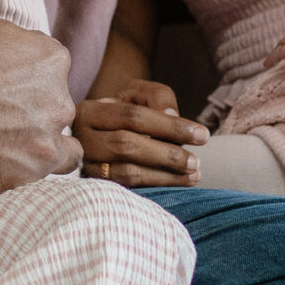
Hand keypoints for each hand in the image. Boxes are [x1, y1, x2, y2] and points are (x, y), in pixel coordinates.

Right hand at [0, 7, 79, 203]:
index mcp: (47, 57)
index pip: (47, 65)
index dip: (22, 73)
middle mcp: (56, 98)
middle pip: (52, 102)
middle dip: (30, 107)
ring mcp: (44, 141)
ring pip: (58, 141)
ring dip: (38, 139)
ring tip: (4, 142)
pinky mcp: (26, 176)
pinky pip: (47, 172)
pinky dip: (33, 167)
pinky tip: (10, 162)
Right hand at [76, 78, 206, 186]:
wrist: (100, 134)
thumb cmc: (125, 110)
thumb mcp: (138, 94)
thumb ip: (157, 96)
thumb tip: (170, 115)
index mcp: (89, 111)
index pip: (132, 117)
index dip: (169, 126)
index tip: (202, 135)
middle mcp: (81, 140)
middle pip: (126, 146)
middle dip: (166, 154)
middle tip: (196, 161)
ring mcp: (85, 166)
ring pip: (125, 172)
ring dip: (164, 176)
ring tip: (193, 174)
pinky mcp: (94, 187)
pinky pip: (126, 190)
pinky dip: (154, 187)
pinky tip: (177, 184)